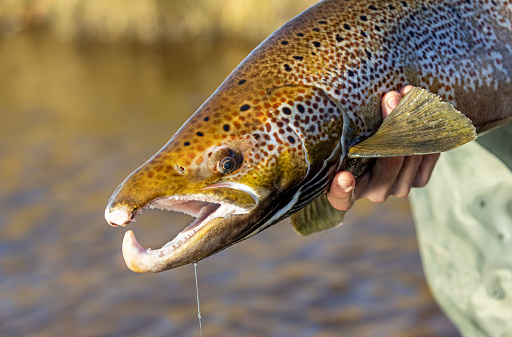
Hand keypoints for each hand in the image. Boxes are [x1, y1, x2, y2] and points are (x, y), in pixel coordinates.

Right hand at [327, 85, 439, 210]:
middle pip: (387, 166)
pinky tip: (422, 106)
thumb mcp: (342, 134)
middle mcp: (373, 192)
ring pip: (410, 158)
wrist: (385, 135)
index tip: (344, 177)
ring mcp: (398, 187)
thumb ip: (340, 128)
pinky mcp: (418, 179)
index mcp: (347, 189)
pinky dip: (427, 130)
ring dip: (412, 122)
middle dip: (391, 128)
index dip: (342, 190)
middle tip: (389, 98)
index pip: (341, 198)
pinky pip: (427, 158)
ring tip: (406, 94)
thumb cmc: (351, 135)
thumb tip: (327, 101)